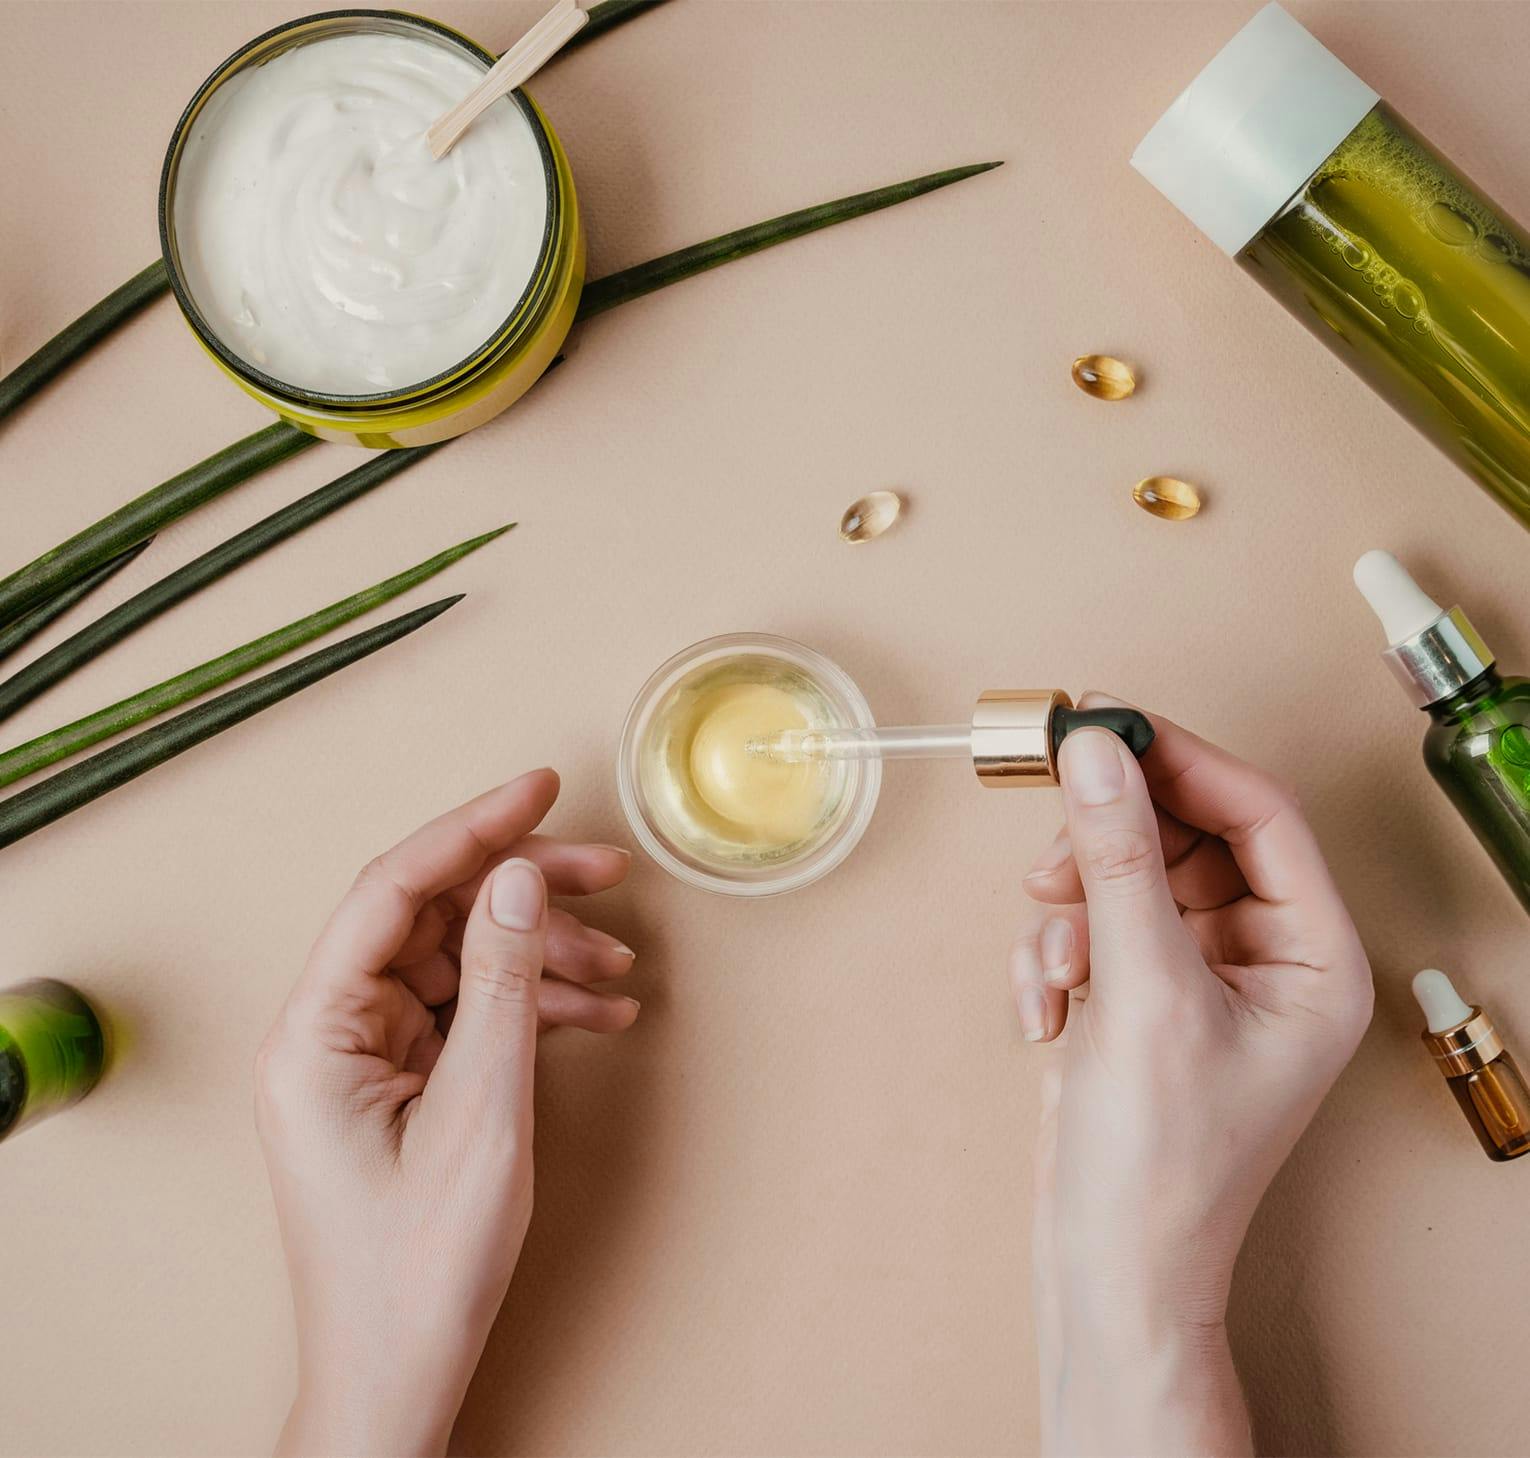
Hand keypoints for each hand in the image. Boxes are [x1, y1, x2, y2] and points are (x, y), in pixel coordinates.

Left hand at [256, 769, 637, 1456]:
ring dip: (541, 956)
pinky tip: (598, 1016)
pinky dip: (532, 1008)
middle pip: (433, 918)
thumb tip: (518, 876)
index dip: (471, 827)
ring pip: (460, 963)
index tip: (540, 786)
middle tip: (609, 871)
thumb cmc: (419, 1267)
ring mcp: (366, 1058)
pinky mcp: (400, 1084)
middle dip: (524, 892)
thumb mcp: (481, 1113)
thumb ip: (499, 983)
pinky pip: (469, 1015)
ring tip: (620, 967)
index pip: (393, 890)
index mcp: (317, 1031)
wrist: (400, 1373)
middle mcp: (331, 1031)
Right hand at [1013, 698, 1371, 1457]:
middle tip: (1054, 846)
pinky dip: (1055, 954)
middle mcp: (1267, 957)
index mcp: (1315, 958)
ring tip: (1054, 966)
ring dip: (1073, 909)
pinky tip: (1046, 1013)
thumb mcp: (1141, 994)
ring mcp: (1201, 974)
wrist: (1106, 1264)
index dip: (1181, 760)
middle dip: (1110, 846)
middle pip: (1187, 836)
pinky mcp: (1142, 992)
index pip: (1260, 814)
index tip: (1106, 724)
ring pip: (1129, 876)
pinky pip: (1094, 923)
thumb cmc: (1159, 1163)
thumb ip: (1116, 863)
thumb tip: (1097, 754)